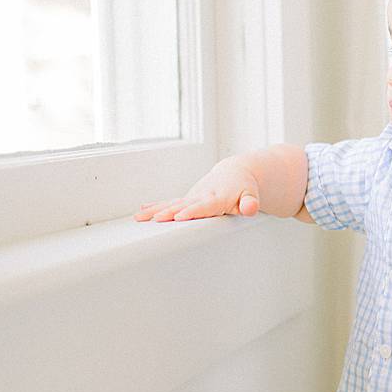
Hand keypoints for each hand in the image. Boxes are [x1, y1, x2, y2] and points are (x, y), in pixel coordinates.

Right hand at [134, 160, 261, 222]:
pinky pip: (170, 202)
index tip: (180, 216)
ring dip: (155, 210)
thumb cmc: (243, 188)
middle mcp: (201, 196)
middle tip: (156, 218)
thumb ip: (250, 203)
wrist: (235, 172)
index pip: (204, 206)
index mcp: (217, 198)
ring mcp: (192, 197)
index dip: (192, 211)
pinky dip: (155, 206)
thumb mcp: (251, 195)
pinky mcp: (187, 199)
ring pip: (172, 203)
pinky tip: (141, 211)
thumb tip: (250, 208)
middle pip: (183, 205)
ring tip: (140, 217)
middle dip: (170, 212)